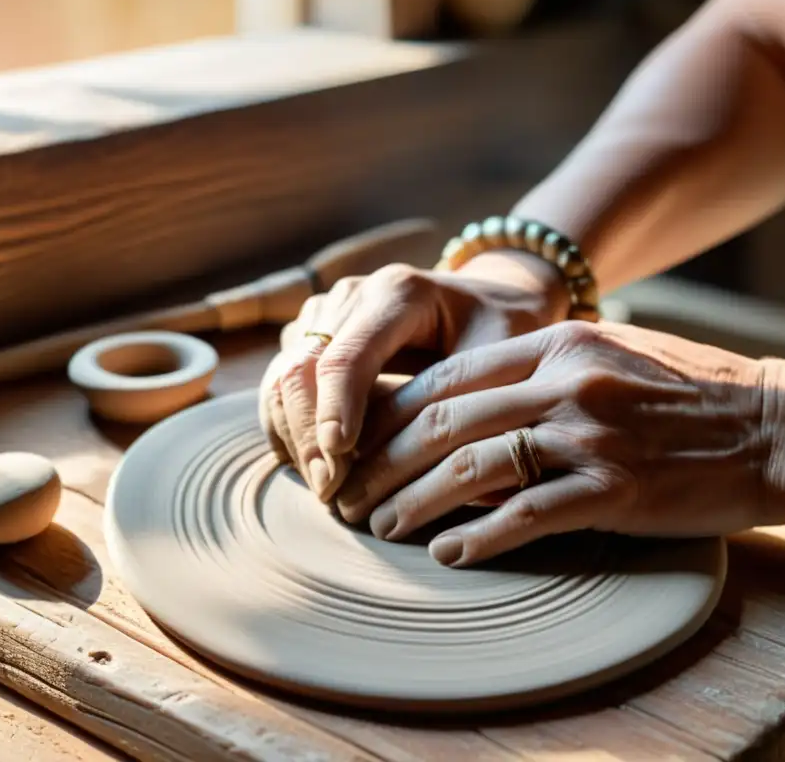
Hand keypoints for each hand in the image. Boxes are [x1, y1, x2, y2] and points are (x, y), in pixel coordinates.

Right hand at [260, 250, 570, 499]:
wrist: (483, 302)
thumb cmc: (498, 331)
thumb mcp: (504, 356)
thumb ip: (482, 400)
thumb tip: (471, 473)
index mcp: (398, 293)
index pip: (348, 355)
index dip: (335, 408)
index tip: (338, 458)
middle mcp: (351, 296)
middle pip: (302, 368)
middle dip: (308, 435)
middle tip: (332, 492)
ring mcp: (324, 315)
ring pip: (282, 379)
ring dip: (294, 438)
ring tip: (327, 489)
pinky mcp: (310, 337)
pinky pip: (281, 387)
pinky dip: (289, 431)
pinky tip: (317, 469)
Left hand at [335, 319, 784, 566]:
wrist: (780, 427)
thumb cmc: (693, 392)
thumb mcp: (613, 354)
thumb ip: (544, 366)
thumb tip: (471, 402)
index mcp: (557, 342)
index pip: (447, 377)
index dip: (390, 414)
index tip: (358, 444)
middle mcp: (565, 381)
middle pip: (443, 423)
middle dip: (384, 461)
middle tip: (349, 493)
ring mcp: (590, 433)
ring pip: (471, 468)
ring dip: (415, 502)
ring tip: (382, 527)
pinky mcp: (615, 487)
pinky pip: (527, 514)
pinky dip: (479, 537)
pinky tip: (449, 553)